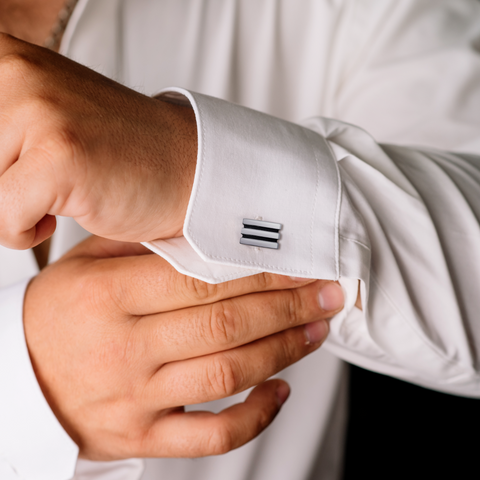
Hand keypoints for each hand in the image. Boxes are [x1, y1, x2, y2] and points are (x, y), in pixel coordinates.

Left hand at [0, 33, 196, 248]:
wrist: (186, 168)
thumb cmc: (123, 152)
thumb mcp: (42, 117)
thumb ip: (1, 128)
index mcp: (6, 60)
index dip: (0, 163)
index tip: (19, 165)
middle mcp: (16, 74)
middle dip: (3, 184)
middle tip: (44, 178)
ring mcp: (40, 112)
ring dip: (13, 207)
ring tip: (60, 190)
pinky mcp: (58, 157)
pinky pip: (3, 219)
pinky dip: (26, 232)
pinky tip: (64, 211)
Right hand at [24, 236, 343, 459]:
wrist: (17, 379)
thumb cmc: (58, 314)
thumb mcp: (87, 266)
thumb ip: (145, 247)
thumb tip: (211, 232)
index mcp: (106, 296)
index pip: (202, 280)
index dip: (262, 274)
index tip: (301, 266)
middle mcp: (123, 348)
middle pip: (225, 325)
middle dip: (288, 308)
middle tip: (327, 295)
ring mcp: (134, 398)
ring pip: (226, 374)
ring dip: (283, 351)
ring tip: (315, 330)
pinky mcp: (141, 435)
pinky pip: (210, 434)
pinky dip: (254, 416)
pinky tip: (279, 390)